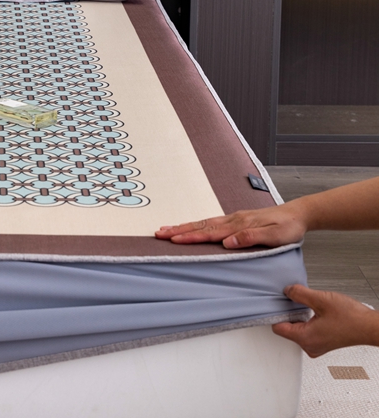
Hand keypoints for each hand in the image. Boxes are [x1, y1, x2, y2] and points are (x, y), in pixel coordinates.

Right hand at [154, 203, 307, 247]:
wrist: (298, 214)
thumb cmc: (288, 227)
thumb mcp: (275, 236)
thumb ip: (251, 238)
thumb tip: (227, 242)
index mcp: (239, 224)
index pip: (210, 232)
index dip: (190, 236)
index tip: (173, 239)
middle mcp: (233, 220)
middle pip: (201, 225)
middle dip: (179, 229)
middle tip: (160, 233)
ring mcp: (233, 218)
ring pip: (203, 223)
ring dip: (184, 227)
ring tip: (168, 230)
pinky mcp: (236, 220)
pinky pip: (211, 223)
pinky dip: (197, 225)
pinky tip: (191, 227)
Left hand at [273, 284, 378, 356]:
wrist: (370, 327)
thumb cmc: (351, 318)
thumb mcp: (321, 299)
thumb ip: (299, 294)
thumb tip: (287, 291)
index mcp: (305, 338)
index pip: (277, 327)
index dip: (275, 312)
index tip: (275, 302)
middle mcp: (309, 346)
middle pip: (286, 328)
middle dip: (288, 313)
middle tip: (293, 300)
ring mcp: (316, 346)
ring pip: (297, 329)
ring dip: (299, 316)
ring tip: (308, 305)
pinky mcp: (323, 343)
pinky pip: (306, 331)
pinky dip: (307, 320)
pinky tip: (314, 311)